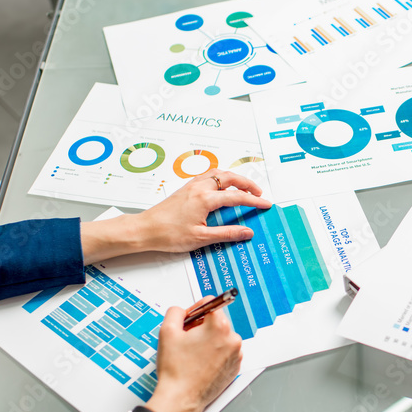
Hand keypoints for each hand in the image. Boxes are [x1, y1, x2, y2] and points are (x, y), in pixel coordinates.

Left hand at [81, 170, 272, 262]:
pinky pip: (209, 177)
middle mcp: (199, 187)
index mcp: (205, 199)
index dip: (254, 201)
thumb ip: (227, 233)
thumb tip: (247, 232)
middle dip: (247, 183)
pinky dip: (221, 179)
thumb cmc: (168, 234)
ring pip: (218, 173)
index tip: (266, 205)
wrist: (145, 229)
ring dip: (234, 178)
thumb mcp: (201, 238)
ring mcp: (192, 186)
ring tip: (243, 188)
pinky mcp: (186, 188)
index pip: (237, 196)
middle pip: (230, 177)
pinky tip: (223, 188)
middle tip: (258, 194)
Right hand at [147, 299, 242, 411]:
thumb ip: (176, 312)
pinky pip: (225, 352)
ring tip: (193, 355)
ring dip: (208, 341)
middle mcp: (232, 339)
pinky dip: (214, 354)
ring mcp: (236, 354)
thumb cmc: (176, 370)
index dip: (194, 310)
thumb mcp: (167, 331)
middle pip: (216, 321)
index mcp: (219, 326)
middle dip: (201, 327)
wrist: (181, 398)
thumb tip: (183, 310)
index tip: (188, 321)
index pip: (210, 303)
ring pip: (221, 337)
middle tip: (186, 341)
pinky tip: (200, 363)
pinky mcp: (235, 367)